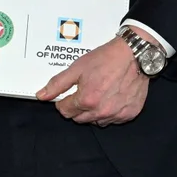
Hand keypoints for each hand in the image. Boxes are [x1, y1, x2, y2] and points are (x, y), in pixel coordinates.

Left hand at [35, 30, 151, 126]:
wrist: (134, 55)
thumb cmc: (106, 59)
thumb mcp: (77, 68)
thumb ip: (57, 84)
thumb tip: (42, 96)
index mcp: (86, 100)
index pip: (65, 111)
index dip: (64, 102)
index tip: (69, 94)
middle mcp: (101, 111)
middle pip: (79, 118)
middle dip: (77, 107)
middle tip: (84, 91)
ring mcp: (116, 114)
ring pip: (96, 121)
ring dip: (93, 112)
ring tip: (98, 93)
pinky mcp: (129, 114)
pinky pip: (112, 120)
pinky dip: (109, 112)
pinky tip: (111, 98)